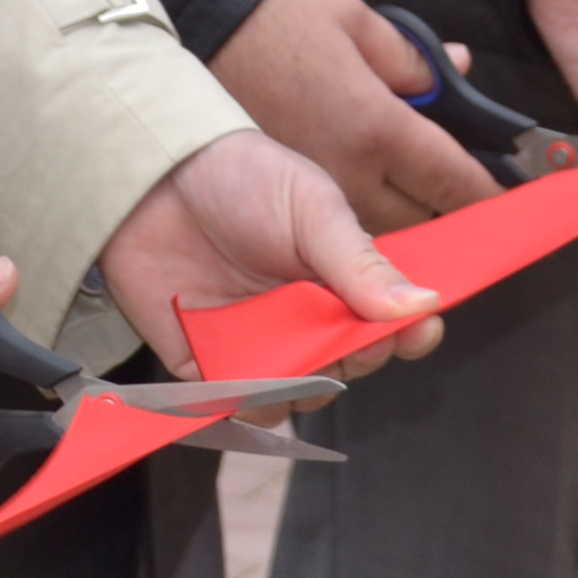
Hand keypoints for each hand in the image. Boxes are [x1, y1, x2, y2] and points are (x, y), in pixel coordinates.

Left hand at [96, 130, 442, 380]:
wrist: (154, 173)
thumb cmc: (241, 176)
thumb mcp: (313, 207)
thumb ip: (361, 262)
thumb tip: (423, 303)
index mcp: (342, 278)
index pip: (391, 322)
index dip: (408, 334)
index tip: (417, 333)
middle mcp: (307, 319)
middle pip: (349, 366)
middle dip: (352, 360)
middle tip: (341, 337)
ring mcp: (259, 345)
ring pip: (297, 397)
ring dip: (298, 388)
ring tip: (285, 357)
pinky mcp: (208, 364)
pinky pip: (235, 404)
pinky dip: (243, 403)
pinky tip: (242, 382)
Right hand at [211, 0, 502, 231]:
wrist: (203, 40)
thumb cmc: (277, 22)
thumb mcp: (354, 18)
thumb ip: (412, 55)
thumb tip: (455, 67)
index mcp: (375, 126)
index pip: (453, 179)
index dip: (488, 194)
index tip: (509, 200)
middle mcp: (350, 173)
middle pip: (426, 220)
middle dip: (453, 213)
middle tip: (468, 196)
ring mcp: (318, 196)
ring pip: (387, 237)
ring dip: (411, 225)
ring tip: (427, 206)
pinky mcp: (291, 203)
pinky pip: (345, 234)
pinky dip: (368, 231)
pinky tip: (374, 209)